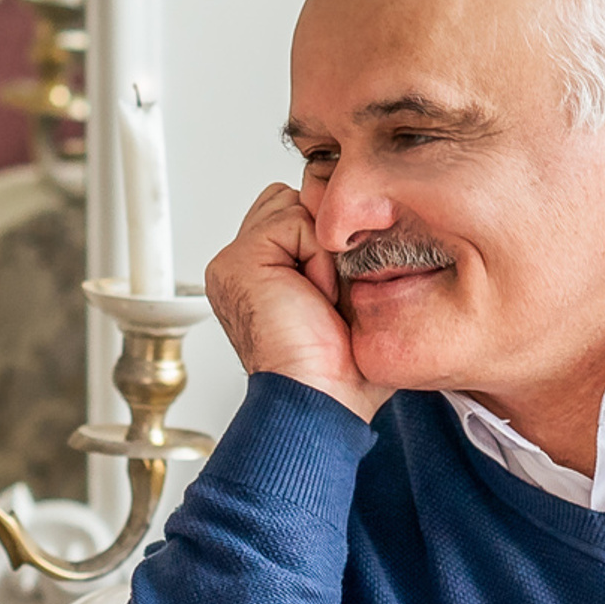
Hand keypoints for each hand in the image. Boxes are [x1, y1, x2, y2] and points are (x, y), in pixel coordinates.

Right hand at [205, 183, 390, 423]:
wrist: (321, 400)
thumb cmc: (343, 371)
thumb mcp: (353, 301)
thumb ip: (347, 257)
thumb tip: (369, 225)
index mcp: (261, 277)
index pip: (297, 216)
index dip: (329, 243)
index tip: (337, 294)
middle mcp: (241, 267)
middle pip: (293, 203)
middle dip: (324, 240)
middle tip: (329, 297)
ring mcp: (234, 262)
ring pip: (295, 206)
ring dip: (323, 251)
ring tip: (321, 298)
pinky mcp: (238, 260)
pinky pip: (295, 221)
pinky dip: (317, 258)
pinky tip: (313, 296)